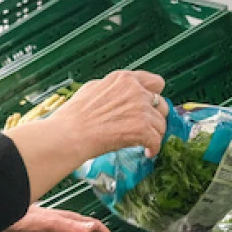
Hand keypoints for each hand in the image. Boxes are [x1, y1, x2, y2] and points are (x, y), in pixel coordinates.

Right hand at [45, 69, 168, 159]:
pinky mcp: (142, 129)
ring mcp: (141, 110)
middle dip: (156, 116)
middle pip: (162, 104)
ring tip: (144, 142)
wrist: (69, 134)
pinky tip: (147, 152)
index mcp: (124, 79)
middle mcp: (136, 91)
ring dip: (154, 134)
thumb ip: (111, 88)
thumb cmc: (73, 116)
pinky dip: (153, 148)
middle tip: (147, 126)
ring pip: (161, 124)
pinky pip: (157, 140)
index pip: (155, 82)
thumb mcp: (92, 89)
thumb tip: (116, 94)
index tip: (150, 106)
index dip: (154, 96)